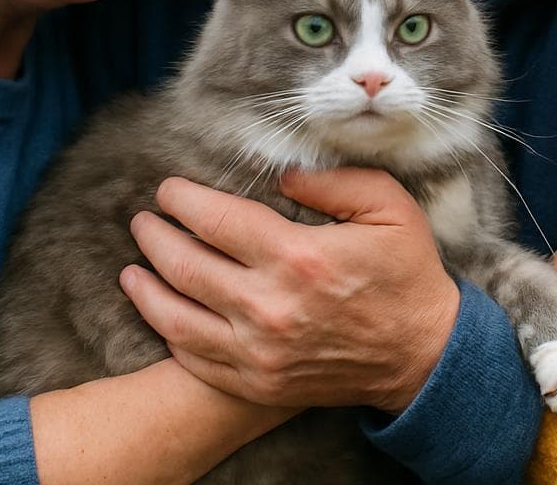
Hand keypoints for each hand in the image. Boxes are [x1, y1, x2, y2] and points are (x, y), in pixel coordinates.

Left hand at [118, 167, 459, 413]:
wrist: (424, 356)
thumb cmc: (407, 275)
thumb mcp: (389, 208)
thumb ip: (334, 181)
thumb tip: (282, 174)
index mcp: (300, 257)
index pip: (217, 220)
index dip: (183, 200)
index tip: (168, 189)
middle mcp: (271, 307)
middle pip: (186, 265)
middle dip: (154, 236)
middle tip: (143, 220)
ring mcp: (261, 352)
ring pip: (177, 318)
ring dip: (146, 289)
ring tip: (132, 268)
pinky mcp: (259, 383)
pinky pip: (195, 359)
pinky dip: (170, 334)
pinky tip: (163, 313)